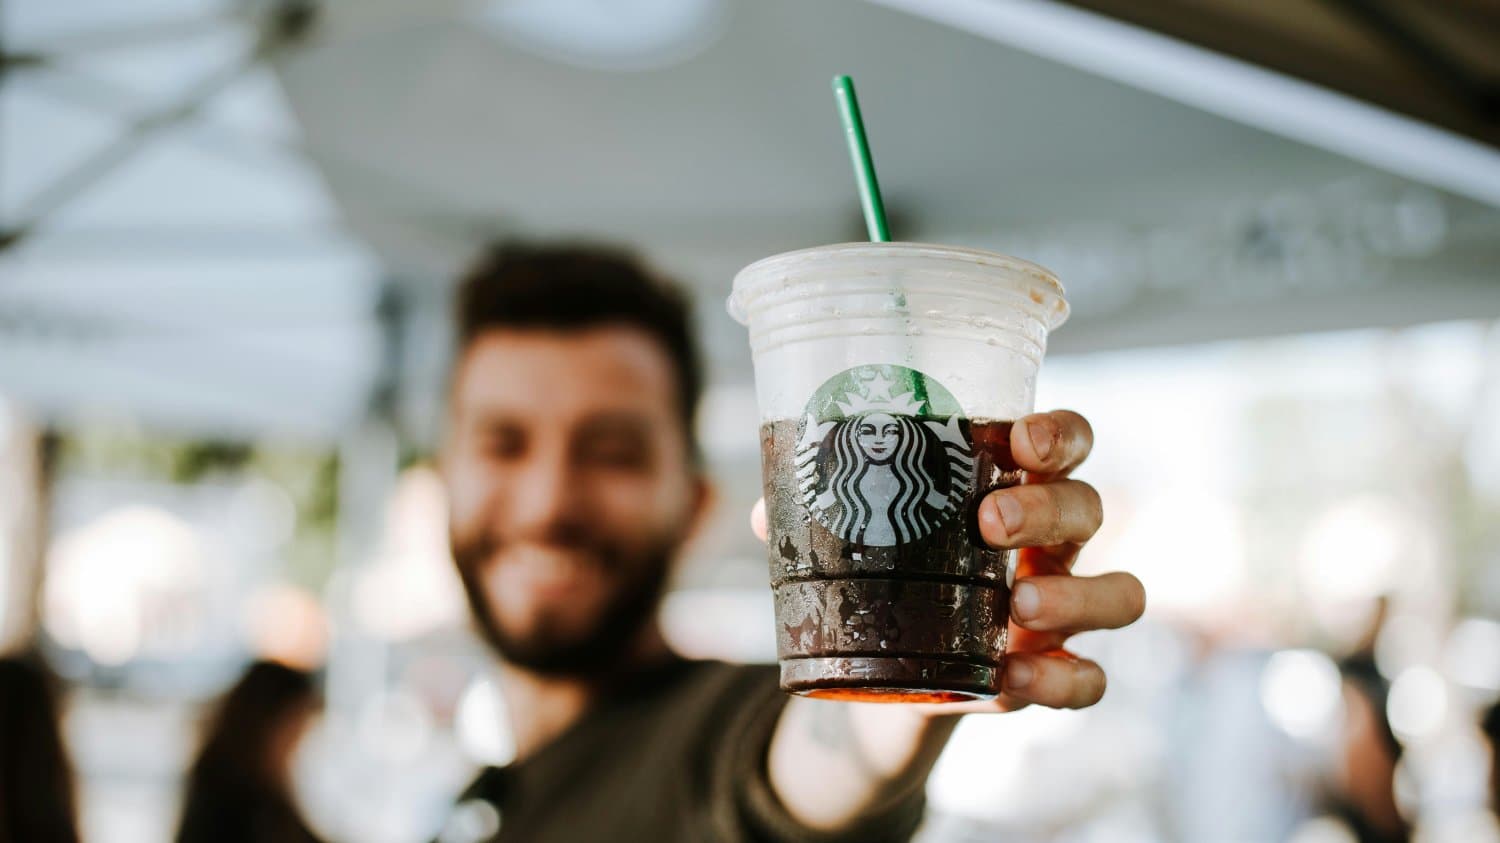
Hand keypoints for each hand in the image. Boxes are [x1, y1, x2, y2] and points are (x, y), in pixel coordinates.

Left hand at [750, 409, 1143, 715]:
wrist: (888, 669)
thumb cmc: (889, 573)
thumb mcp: (856, 539)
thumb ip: (819, 518)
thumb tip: (771, 514)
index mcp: (1012, 488)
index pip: (1066, 442)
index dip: (1060, 434)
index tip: (1023, 440)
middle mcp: (1052, 544)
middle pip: (1089, 507)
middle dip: (1048, 508)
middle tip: (990, 521)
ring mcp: (1061, 610)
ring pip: (1120, 593)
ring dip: (1076, 594)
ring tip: (1019, 606)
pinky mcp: (1050, 674)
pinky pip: (1091, 681)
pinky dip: (1060, 680)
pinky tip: (1012, 678)